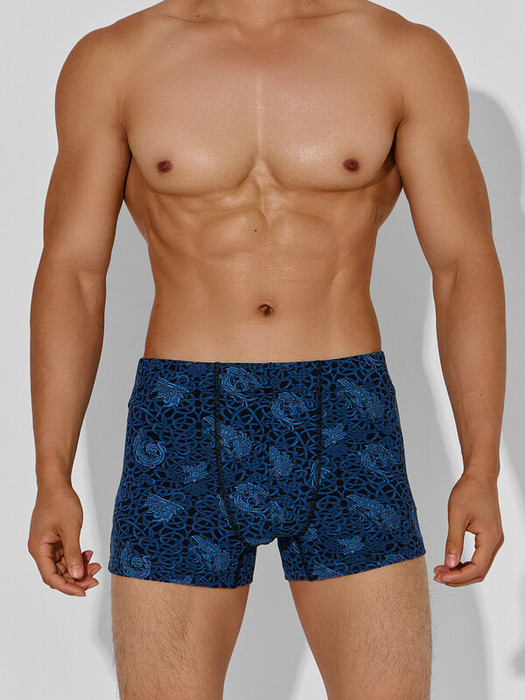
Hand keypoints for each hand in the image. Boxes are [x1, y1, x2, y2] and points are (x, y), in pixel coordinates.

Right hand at [27, 483, 100, 596]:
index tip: (83, 591)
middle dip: (76, 577)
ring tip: (96, 565)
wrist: (57, 484)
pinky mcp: (55, 539)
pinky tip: (89, 554)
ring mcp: (48, 544)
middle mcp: (41, 549)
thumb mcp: (70, 528)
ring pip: (63, 565)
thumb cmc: (60, 502)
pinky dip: (77, 556)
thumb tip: (76, 576)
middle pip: (58, 573)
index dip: (67, 587)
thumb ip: (73, 553)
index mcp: (39, 549)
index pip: (51, 577)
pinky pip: (66, 555)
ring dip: (79, 567)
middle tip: (95, 578)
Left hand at [433, 471, 503, 586]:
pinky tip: (450, 561)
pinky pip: (479, 557)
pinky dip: (465, 562)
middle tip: (438, 576)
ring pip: (480, 566)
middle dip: (458, 577)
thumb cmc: (469, 491)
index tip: (441, 577)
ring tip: (441, 570)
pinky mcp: (489, 536)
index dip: (458, 576)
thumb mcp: (456, 516)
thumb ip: (453, 541)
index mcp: (490, 538)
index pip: (477, 568)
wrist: (480, 477)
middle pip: (479, 571)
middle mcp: (496, 542)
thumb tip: (449, 564)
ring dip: (461, 571)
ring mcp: (494, 539)